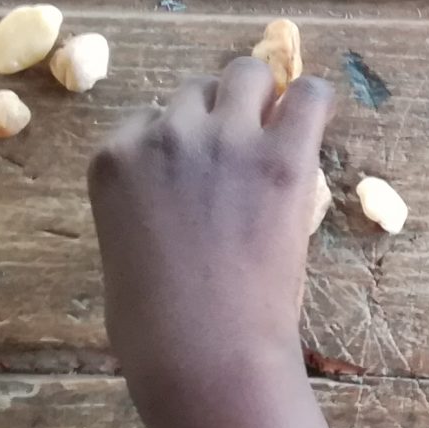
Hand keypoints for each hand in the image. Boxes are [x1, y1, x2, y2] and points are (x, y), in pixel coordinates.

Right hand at [88, 58, 335, 401]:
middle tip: (243, 153)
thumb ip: (144, 206)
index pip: (150, 117)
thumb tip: (178, 202)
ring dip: (263, 99)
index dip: (181, 140)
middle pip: (198, 89)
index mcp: (114, 160)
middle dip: (221, 112)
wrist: (206, 351)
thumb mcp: (125, 251)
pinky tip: (314, 123)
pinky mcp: (282, 157)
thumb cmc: (159, 328)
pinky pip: (309, 96)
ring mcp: (223, 140)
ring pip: (248, 75)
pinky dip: (313, 103)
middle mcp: (164, 135)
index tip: (199, 171)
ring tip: (279, 136)